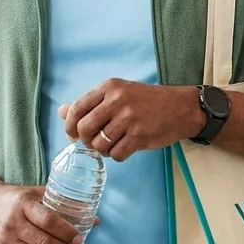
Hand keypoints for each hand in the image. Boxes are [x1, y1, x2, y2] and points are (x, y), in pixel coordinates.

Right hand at [0, 184, 88, 243]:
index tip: (80, 239)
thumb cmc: (17, 199)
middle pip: (44, 243)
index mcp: (23, 204)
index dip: (65, 232)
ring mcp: (7, 241)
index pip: (47, 220)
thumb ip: (63, 204)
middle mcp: (13, 223)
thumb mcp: (37, 193)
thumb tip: (95, 220)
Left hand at [60, 80, 203, 161]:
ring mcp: (129, 119)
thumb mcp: (117, 94)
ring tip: (113, 143)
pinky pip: (116, 154)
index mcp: (109, 87)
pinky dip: (117, 156)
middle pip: (84, 129)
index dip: (70, 125)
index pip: (77, 108)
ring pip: (99, 145)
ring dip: (103, 150)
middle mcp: (117, 100)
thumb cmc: (146, 101)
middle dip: (86, 141)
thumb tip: (61, 111)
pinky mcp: (140, 136)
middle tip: (95, 142)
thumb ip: (89, 103)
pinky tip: (125, 148)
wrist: (181, 107)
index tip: (73, 134)